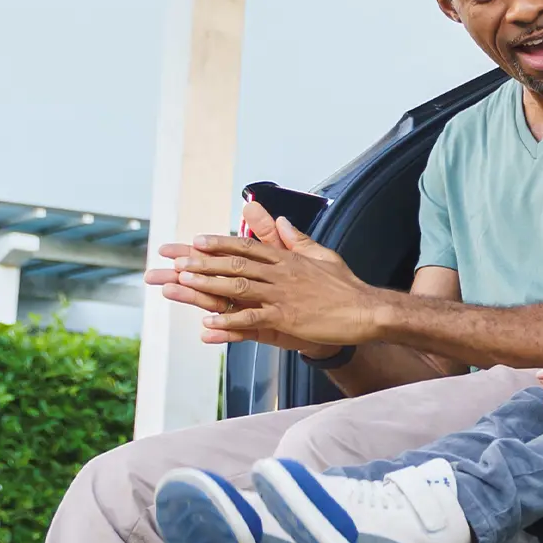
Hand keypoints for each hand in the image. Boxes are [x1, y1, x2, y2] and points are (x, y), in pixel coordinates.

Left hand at [149, 216, 385, 354]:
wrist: (367, 311)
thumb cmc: (346, 286)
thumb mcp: (321, 255)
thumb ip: (296, 239)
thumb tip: (278, 219)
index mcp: (287, 258)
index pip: (246, 246)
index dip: (218, 243)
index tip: (194, 241)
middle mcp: (281, 273)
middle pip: (235, 263)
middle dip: (201, 262)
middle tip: (174, 261)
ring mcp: (283, 296)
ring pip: (238, 286)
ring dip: (207, 285)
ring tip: (181, 284)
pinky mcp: (288, 318)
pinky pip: (252, 318)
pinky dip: (228, 320)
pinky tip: (207, 322)